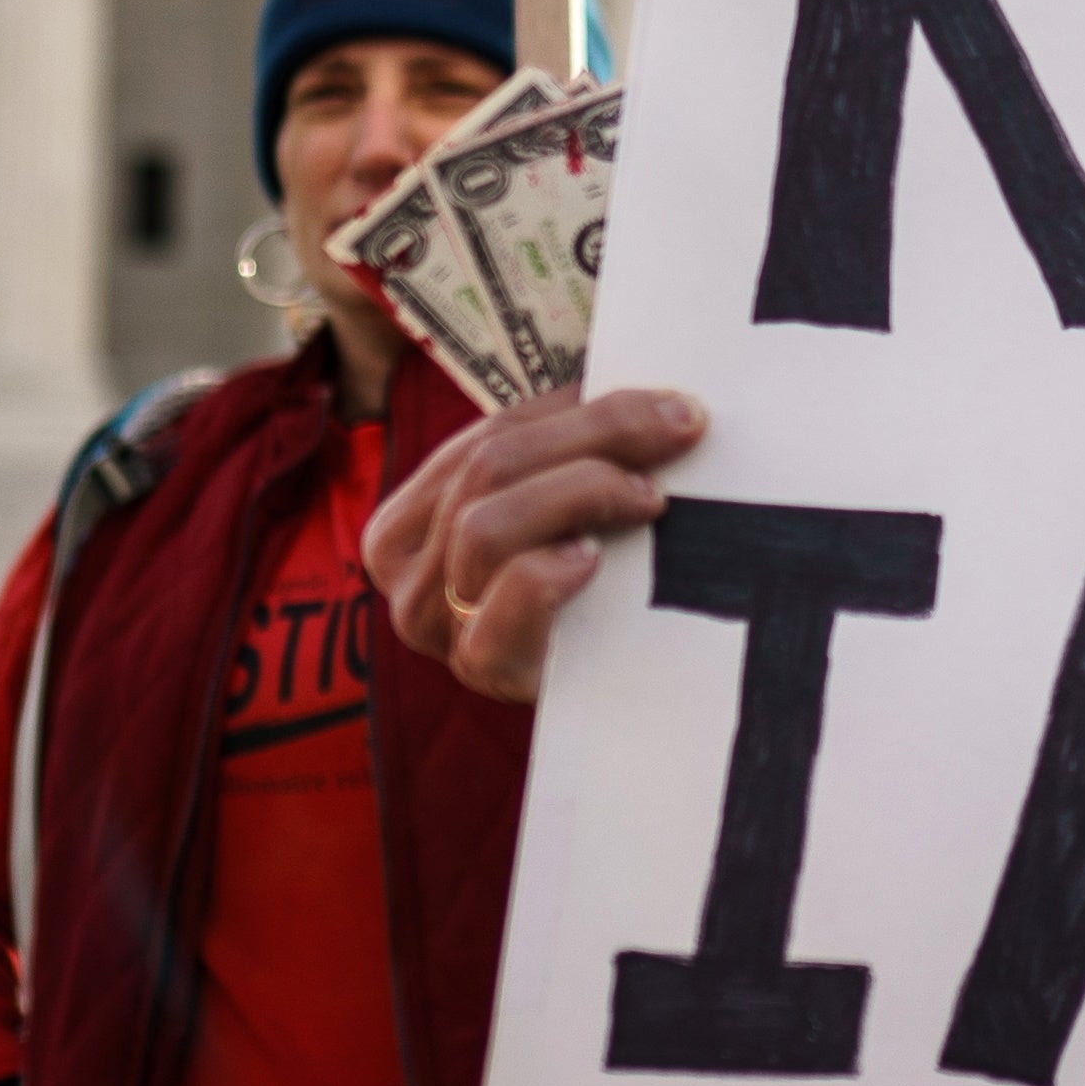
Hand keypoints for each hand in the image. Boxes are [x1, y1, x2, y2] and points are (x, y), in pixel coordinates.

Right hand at [366, 385, 705, 701]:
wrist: (597, 694)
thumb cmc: (575, 592)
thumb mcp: (555, 509)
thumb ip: (569, 450)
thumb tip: (648, 391)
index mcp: (410, 514)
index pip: (492, 434)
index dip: (585, 409)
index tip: (672, 404)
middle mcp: (404, 567)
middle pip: (492, 467)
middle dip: (598, 437)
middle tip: (680, 433)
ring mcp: (434, 620)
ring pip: (487, 522)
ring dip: (580, 494)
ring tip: (647, 499)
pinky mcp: (478, 665)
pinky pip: (503, 599)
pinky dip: (548, 571)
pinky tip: (593, 561)